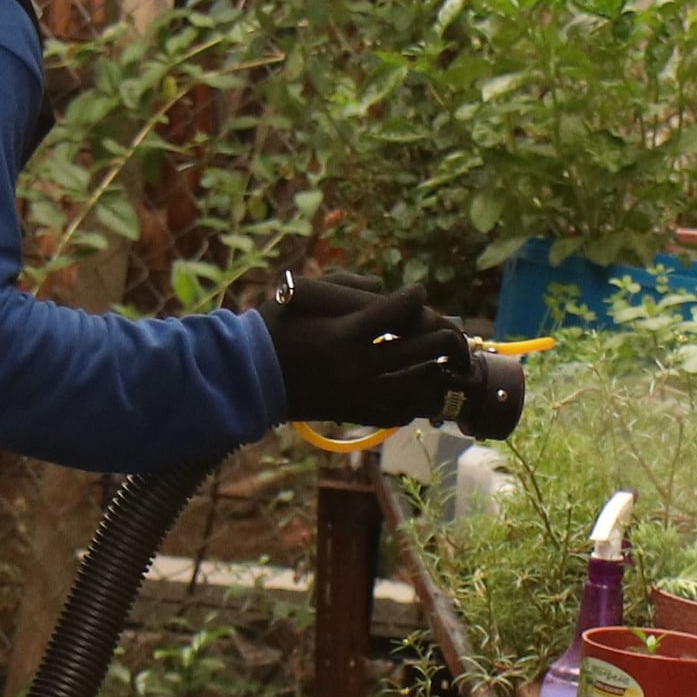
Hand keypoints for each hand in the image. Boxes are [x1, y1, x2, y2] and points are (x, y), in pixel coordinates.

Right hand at [264, 272, 452, 425]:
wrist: (249, 378)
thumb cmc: (272, 330)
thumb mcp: (301, 295)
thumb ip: (344, 283)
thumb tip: (381, 285)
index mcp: (343, 334)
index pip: (396, 311)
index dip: (414, 297)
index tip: (418, 292)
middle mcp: (357, 366)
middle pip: (419, 350)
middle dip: (441, 335)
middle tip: (447, 326)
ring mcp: (358, 394)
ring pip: (416, 385)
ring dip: (434, 369)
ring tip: (441, 359)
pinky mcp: (354, 413)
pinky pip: (398, 412)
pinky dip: (413, 401)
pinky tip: (416, 389)